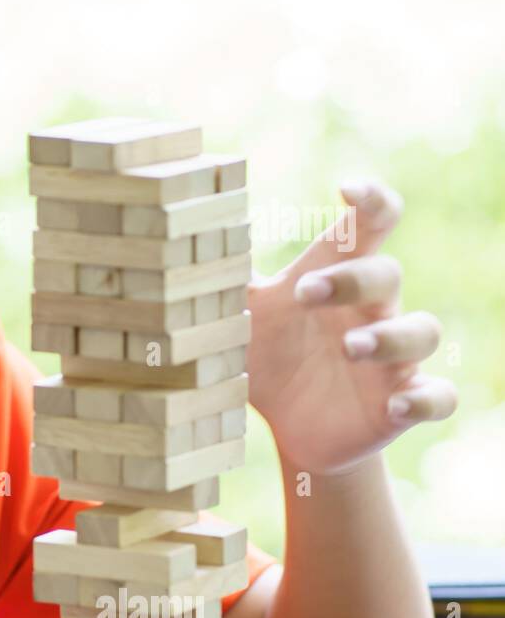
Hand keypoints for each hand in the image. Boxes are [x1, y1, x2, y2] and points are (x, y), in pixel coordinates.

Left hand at [246, 180, 456, 475]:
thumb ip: (221, 286)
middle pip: (386, 274)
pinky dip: (424, 398)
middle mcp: (371, 312)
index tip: (347, 188)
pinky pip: (438, 395)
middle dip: (351, 279)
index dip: (370, 201)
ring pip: (421, 330)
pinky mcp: (403, 403)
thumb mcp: (240, 322)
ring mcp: (393, 358)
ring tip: (350, 347)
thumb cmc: (269, 359)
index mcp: (332, 282)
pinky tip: (396, 404)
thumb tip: (179, 245)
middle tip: (305, 293)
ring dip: (390, 336)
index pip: (366, 228)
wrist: (289, 429)